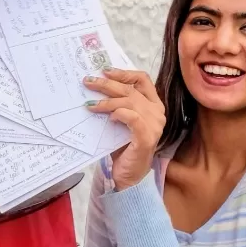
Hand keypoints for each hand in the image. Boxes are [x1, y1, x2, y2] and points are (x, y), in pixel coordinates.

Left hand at [85, 68, 165, 189]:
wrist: (128, 176)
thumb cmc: (123, 147)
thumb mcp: (121, 121)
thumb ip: (118, 105)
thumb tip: (97, 87)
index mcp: (154, 105)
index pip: (143, 80)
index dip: (124, 73)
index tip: (105, 71)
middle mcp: (157, 112)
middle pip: (131, 89)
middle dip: (107, 84)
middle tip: (88, 82)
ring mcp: (154, 125)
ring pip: (129, 102)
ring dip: (106, 101)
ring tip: (90, 104)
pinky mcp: (146, 137)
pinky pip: (132, 118)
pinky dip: (119, 114)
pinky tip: (108, 117)